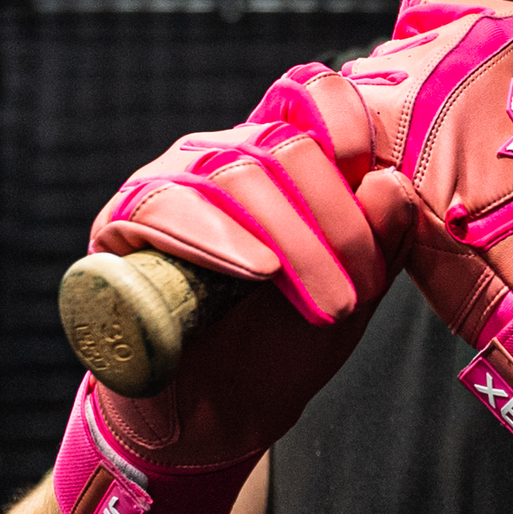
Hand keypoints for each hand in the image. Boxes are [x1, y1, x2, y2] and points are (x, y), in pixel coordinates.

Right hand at [53, 64, 403, 513]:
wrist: (213, 418)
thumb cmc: (284, 344)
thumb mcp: (350, 293)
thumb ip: (379, 239)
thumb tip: (391, 184)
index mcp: (279, 154)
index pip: (308, 94)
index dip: (347, 121)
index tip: (376, 178)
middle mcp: (222, 153)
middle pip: (285, 145)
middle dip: (336, 220)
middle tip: (359, 291)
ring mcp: (168, 181)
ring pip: (236, 175)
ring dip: (294, 240)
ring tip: (328, 303)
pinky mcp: (122, 221)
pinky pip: (168, 206)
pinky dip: (221, 237)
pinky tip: (258, 270)